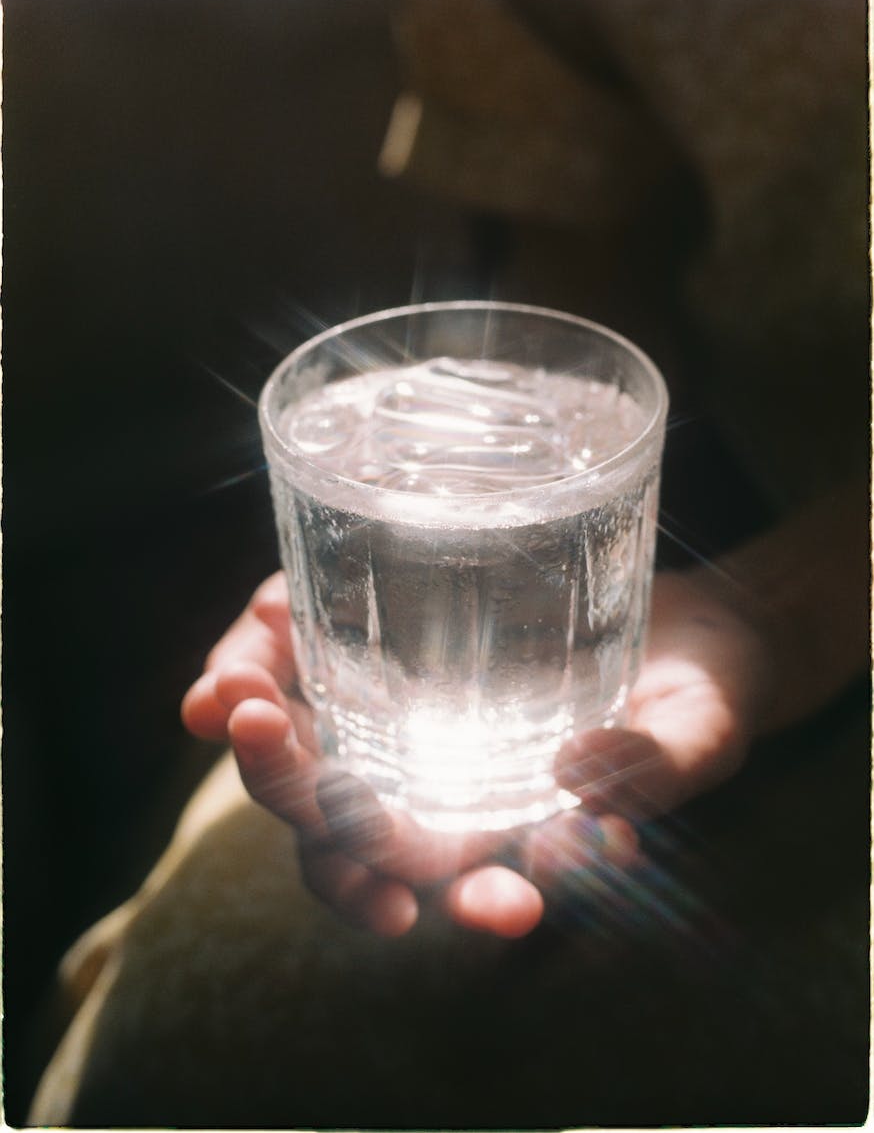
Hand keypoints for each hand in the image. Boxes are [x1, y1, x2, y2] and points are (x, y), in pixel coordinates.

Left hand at [182, 566, 766, 938]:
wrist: (697, 622)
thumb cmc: (704, 694)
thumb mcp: (698, 734)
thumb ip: (654, 768)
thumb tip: (578, 779)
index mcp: (485, 828)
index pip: (405, 875)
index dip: (373, 891)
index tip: (377, 891)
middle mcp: (427, 779)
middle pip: (324, 811)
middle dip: (281, 782)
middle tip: (252, 723)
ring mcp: (404, 708)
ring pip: (300, 733)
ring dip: (252, 715)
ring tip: (228, 679)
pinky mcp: (397, 635)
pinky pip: (314, 649)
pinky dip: (276, 637)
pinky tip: (270, 608)